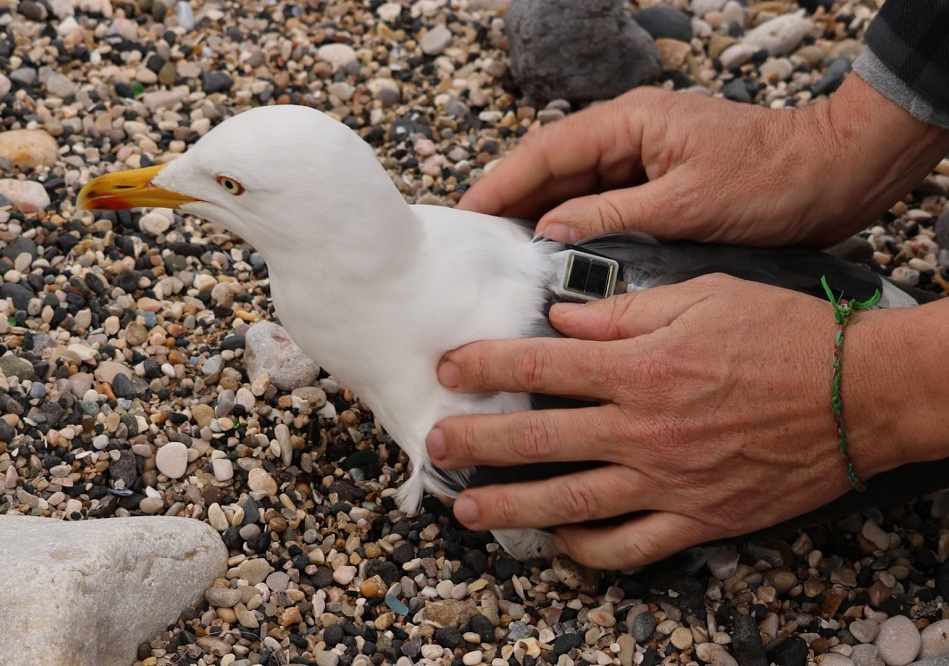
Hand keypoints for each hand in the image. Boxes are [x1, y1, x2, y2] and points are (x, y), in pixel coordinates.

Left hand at [426, 275, 902, 569]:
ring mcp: (669, 481)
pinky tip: (558, 543)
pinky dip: (588, 551)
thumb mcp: (702, 297)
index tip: (448, 369)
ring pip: (571, 501)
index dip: (484, 366)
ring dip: (511, 506)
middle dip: (477, 442)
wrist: (858, 394)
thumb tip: (561, 320)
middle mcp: (645, 428)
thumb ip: (623, 312)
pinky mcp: (698, 518)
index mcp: (642, 367)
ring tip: (467, 508)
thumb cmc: (782, 335)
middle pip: (539, 440)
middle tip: (436, 444)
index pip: (541, 367)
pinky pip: (630, 546)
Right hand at [459, 74, 948, 247]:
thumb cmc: (769, 181)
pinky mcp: (656, 185)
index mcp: (630, 123)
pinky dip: (576, 228)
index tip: (465, 215)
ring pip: (574, 189)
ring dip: (541, 220)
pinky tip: (556, 257)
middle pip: (553, 169)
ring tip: (503, 259)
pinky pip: (602, 205)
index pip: (546, 151)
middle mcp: (629, 135)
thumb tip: (549, 231)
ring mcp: (642, 159)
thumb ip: (610, 216)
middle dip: (512, 205)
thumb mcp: (685, 204)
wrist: (831, 178)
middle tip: (474, 246)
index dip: (501, 184)